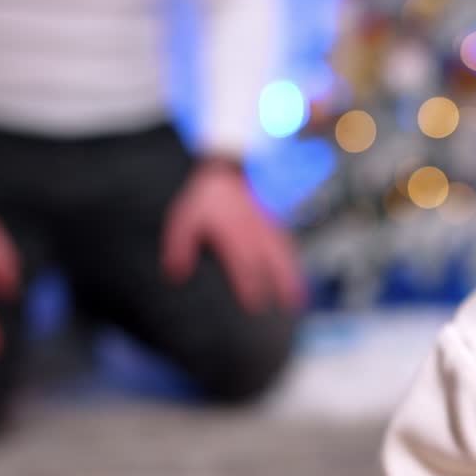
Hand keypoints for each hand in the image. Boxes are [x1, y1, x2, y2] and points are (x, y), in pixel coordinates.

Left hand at [161, 158, 305, 312]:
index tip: (254, 305)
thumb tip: (175, 275)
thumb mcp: (184, 219)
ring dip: (293, 277)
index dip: (250, 285)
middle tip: (288, 307)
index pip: (244, 263)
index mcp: (233, 233)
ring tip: (300, 298)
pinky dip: (294, 262)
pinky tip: (296, 276)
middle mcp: (254, 231)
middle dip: (281, 285)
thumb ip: (179, 247)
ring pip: (284, 255)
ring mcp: (268, 226)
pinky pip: (288, 245)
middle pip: (272, 261)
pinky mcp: (275, 223)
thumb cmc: (207, 198)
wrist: (229, 168)